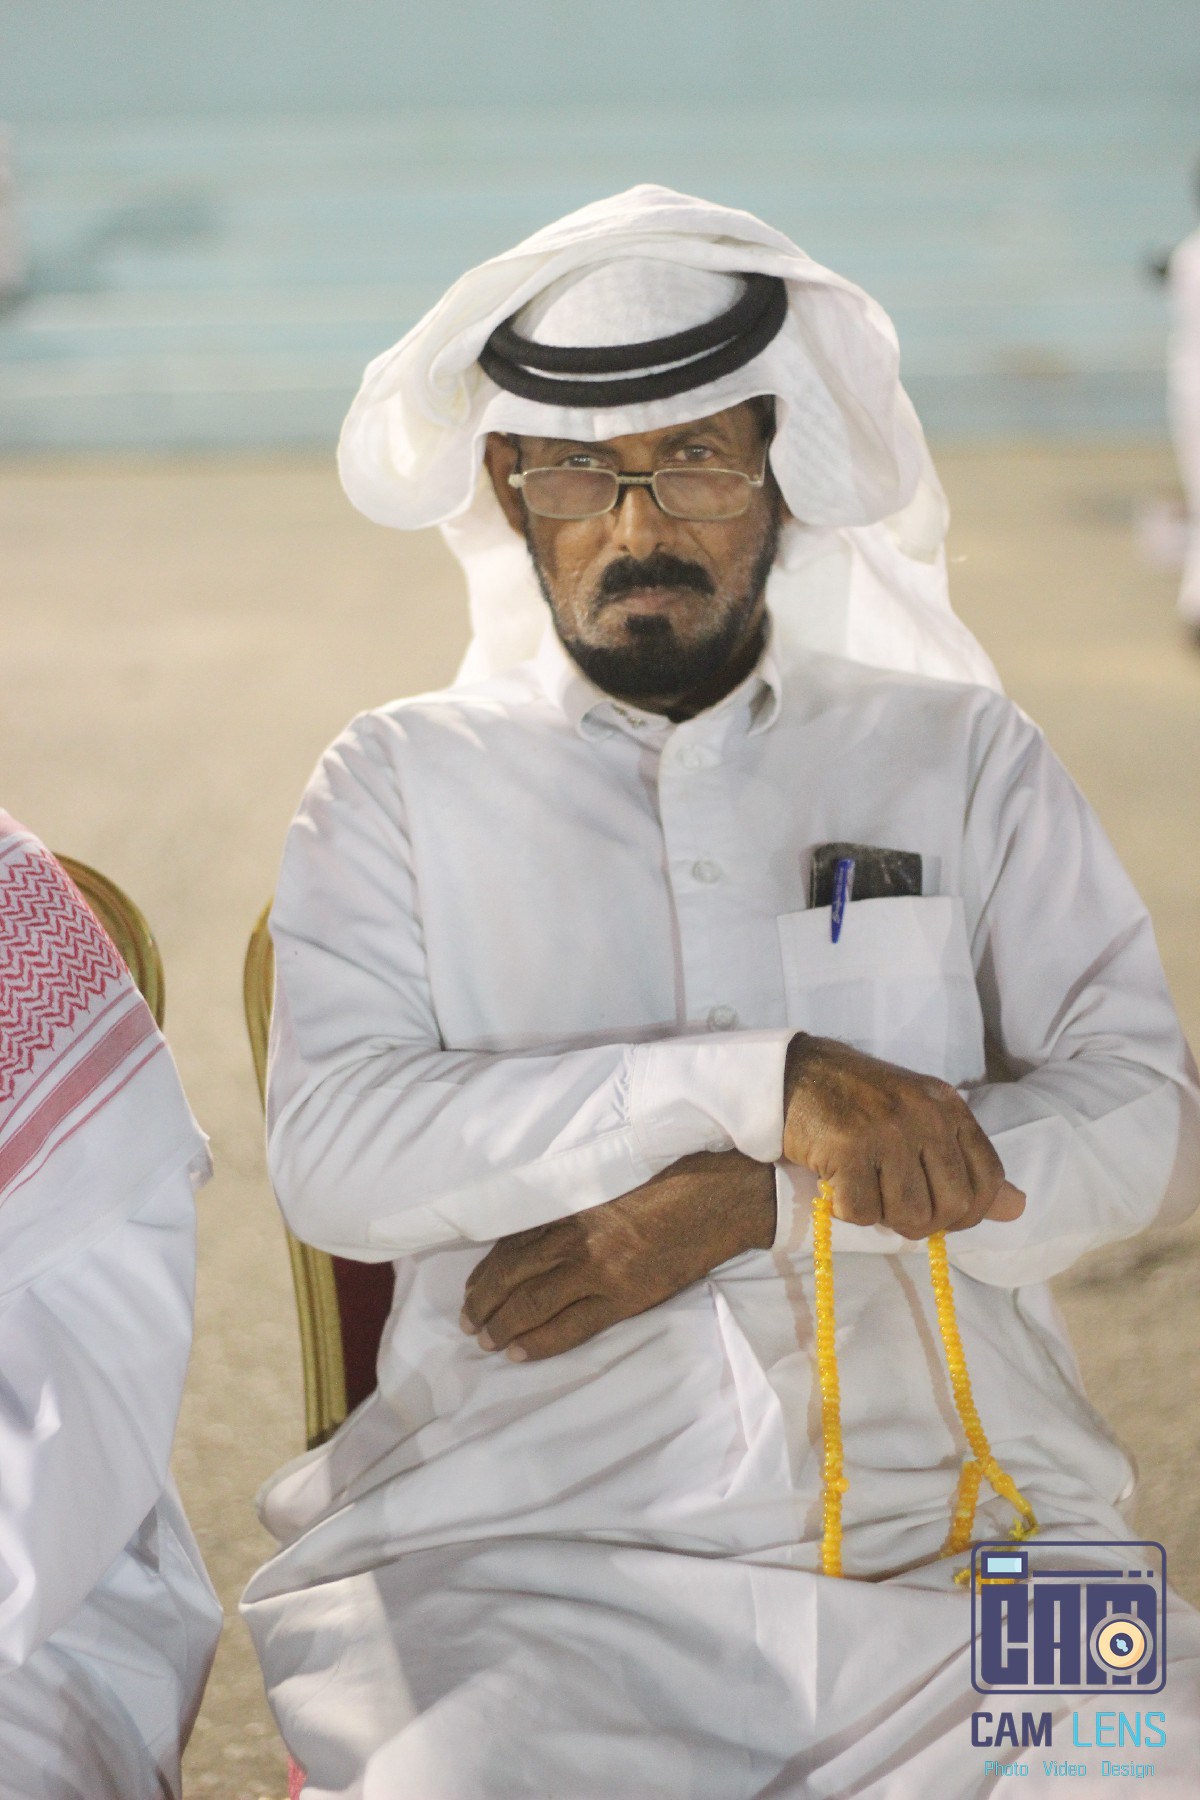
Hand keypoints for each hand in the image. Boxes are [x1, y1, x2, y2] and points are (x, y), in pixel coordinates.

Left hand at [461, 1149, 775, 1361]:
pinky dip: (541, 1342)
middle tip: (469, 1321)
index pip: (513, 1242)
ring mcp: (601, 1269)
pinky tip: (519, 1353)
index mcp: (574, 1205)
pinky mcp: (626, 1296)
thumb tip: (540, 1229)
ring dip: (503, 1324)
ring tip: (486, 1340)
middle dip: (484, 1301)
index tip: (472, 1287)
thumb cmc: (674, 1179)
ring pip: (533, 1303)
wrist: (722, 1198)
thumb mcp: (614, 1183)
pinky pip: (572, 1327)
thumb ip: (577, 1205)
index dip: (487, 1270)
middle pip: (513, 1274)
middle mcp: (578, 1237)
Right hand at [782, 1034, 1024, 1239]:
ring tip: (866, 1192)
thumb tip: (1017, 1208)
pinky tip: (838, 1187)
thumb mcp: (923, 1118)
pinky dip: (849, 1211)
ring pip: (911, 1215)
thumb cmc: (861, 1100)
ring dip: (885, 1217)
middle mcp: (926, 1116)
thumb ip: (967, 1162)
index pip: (989, 1180)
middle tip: (895, 1206)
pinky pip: (863, 1212)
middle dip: (926, 1221)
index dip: (969, 1211)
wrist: (796, 1073)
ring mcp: (888, 1131)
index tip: (940, 1212)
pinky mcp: (849, 1148)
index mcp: (949, 1108)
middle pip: (953, 1206)